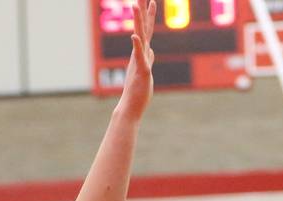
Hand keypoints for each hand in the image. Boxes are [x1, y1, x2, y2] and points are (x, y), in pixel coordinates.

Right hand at [117, 0, 155, 119]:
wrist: (130, 107)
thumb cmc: (138, 92)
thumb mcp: (146, 72)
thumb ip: (148, 59)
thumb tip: (151, 50)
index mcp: (140, 53)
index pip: (146, 30)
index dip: (148, 15)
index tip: (151, 0)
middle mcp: (139, 54)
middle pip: (142, 28)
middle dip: (142, 11)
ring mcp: (139, 61)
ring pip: (140, 38)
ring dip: (138, 22)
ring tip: (135, 5)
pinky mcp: (141, 72)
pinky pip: (139, 57)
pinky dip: (137, 46)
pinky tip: (135, 36)